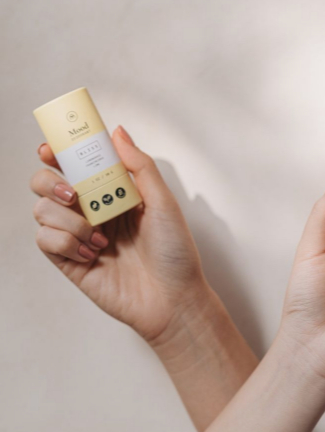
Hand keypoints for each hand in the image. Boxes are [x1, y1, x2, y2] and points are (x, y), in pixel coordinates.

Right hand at [31, 126, 209, 342]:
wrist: (173, 300)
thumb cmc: (175, 252)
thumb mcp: (164, 204)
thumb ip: (140, 167)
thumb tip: (117, 132)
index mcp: (114, 195)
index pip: (77, 166)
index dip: (59, 153)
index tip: (51, 148)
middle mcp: (93, 212)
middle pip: (48, 183)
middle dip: (51, 182)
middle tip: (73, 194)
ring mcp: (79, 237)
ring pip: (42, 210)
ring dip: (68, 220)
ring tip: (99, 238)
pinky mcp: (70, 262)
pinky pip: (45, 240)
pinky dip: (65, 243)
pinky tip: (93, 254)